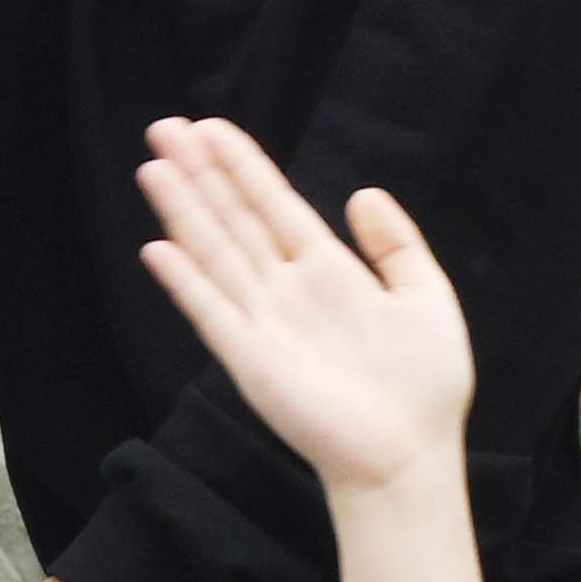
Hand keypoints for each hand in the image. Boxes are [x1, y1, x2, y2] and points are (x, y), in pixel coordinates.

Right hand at [131, 115, 474, 501]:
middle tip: (166, 127)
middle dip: (201, 174)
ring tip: (154, 166)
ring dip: (185, 210)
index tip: (211, 128)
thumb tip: (362, 193)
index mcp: (328, 272)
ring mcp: (263, 322)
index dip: (243, 167)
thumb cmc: (424, 384)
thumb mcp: (426, 296)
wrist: (409, 454)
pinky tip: (157, 246)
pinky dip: (184, 280)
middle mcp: (287, 290)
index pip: (275, 206)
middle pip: (235, 219)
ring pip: (216, 252)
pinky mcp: (249, 359)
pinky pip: (210, 310)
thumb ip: (396, 243)